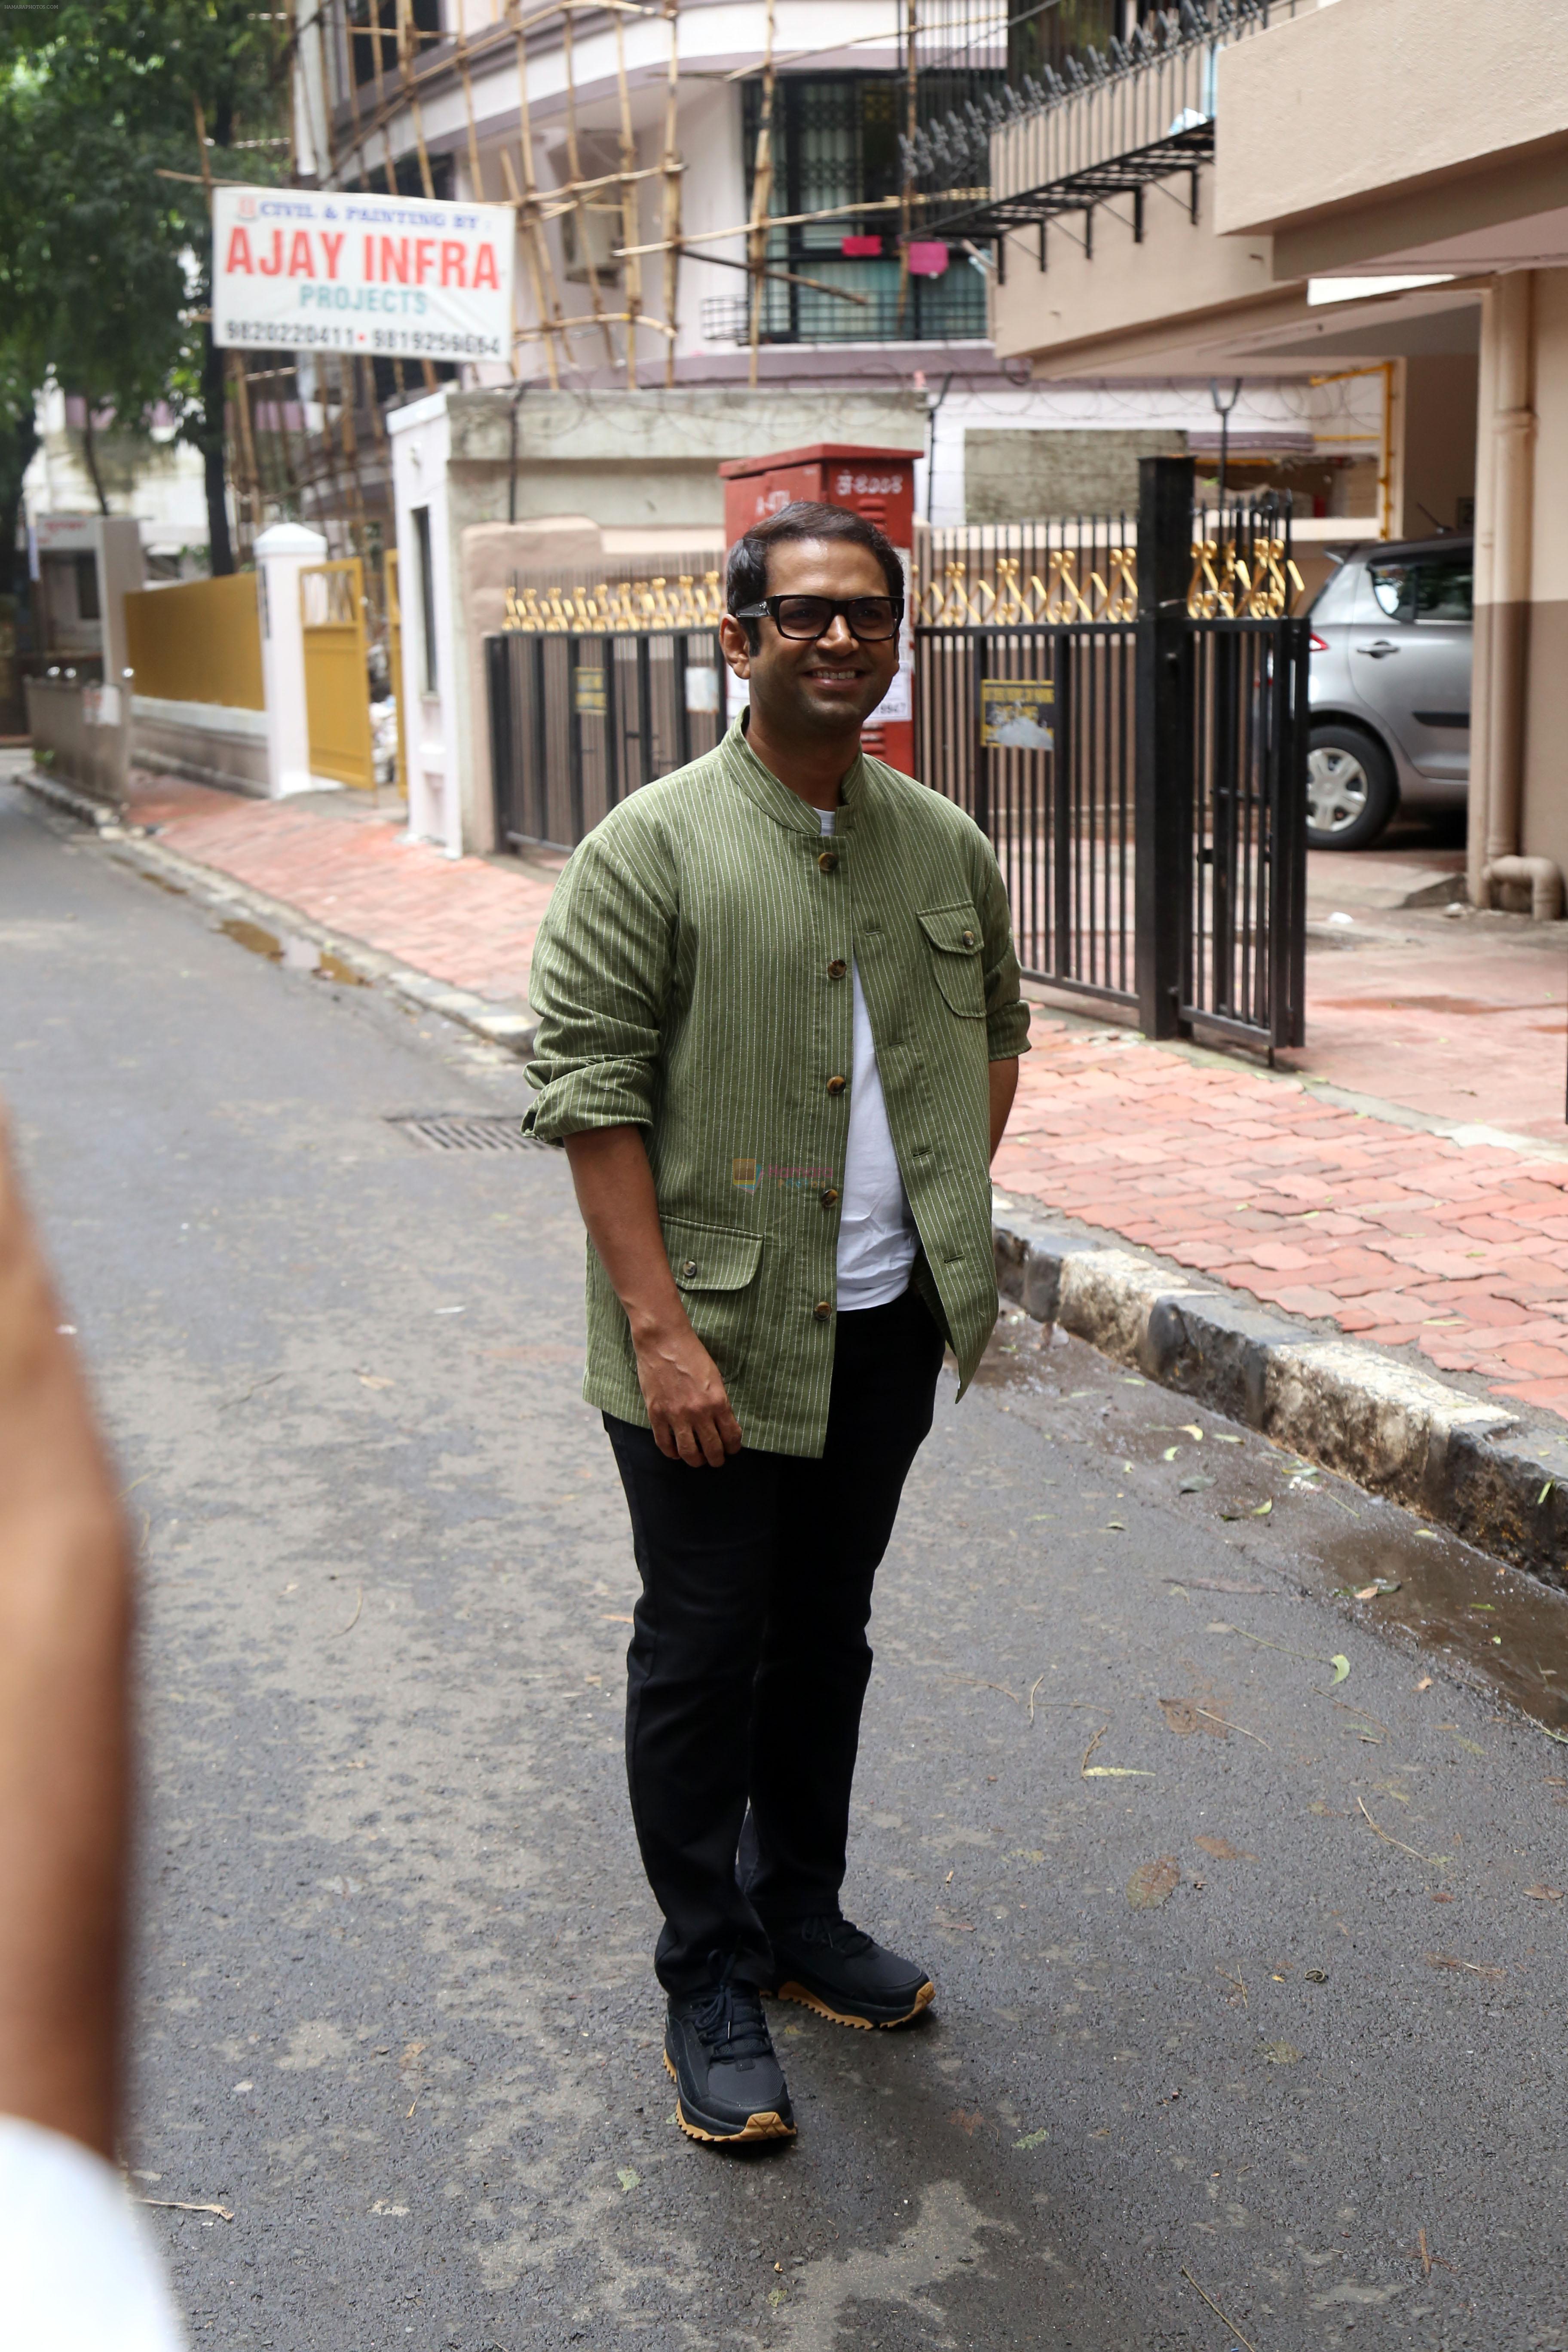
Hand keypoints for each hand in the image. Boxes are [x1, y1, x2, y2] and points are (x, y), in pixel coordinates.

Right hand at [632, 1311, 743, 1466]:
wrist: (663, 1341)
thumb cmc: (692, 1354)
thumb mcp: (715, 1377)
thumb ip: (719, 1403)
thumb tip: (722, 1425)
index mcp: (718, 1401)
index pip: (731, 1436)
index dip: (733, 1447)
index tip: (732, 1449)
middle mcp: (698, 1412)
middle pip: (712, 1449)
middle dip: (717, 1459)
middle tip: (717, 1460)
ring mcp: (675, 1415)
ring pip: (689, 1453)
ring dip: (696, 1461)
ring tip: (698, 1460)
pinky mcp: (656, 1414)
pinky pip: (664, 1444)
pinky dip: (672, 1453)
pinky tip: (676, 1452)